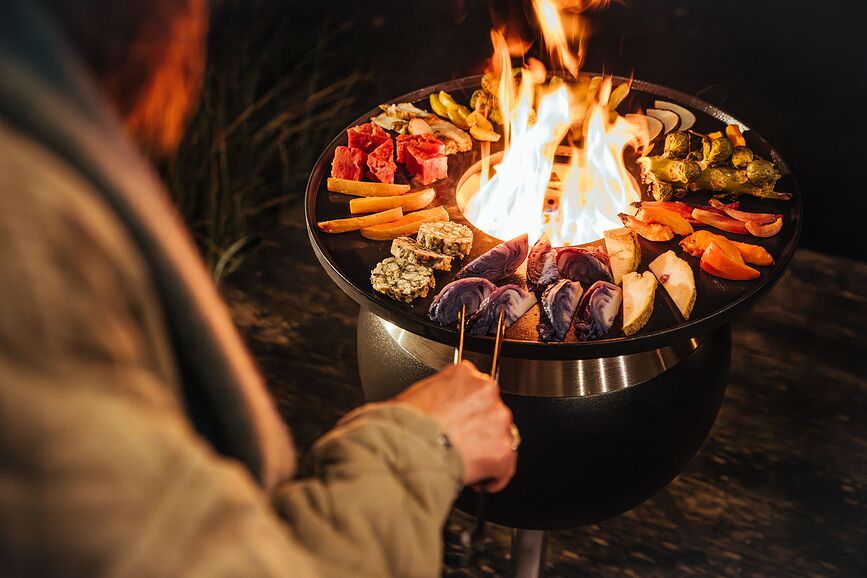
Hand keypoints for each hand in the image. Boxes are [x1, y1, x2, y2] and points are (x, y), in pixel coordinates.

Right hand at [394, 361, 516, 491]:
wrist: (410, 449)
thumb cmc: (405, 425)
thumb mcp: (414, 395)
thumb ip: (434, 394)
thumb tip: (428, 406)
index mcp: (464, 374)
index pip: (475, 390)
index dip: (466, 411)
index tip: (459, 422)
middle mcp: (486, 392)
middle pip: (491, 412)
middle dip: (479, 430)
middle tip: (460, 445)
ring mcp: (498, 420)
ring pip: (501, 437)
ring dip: (487, 451)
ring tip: (466, 464)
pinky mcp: (503, 449)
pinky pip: (505, 467)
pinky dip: (494, 476)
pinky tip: (478, 481)